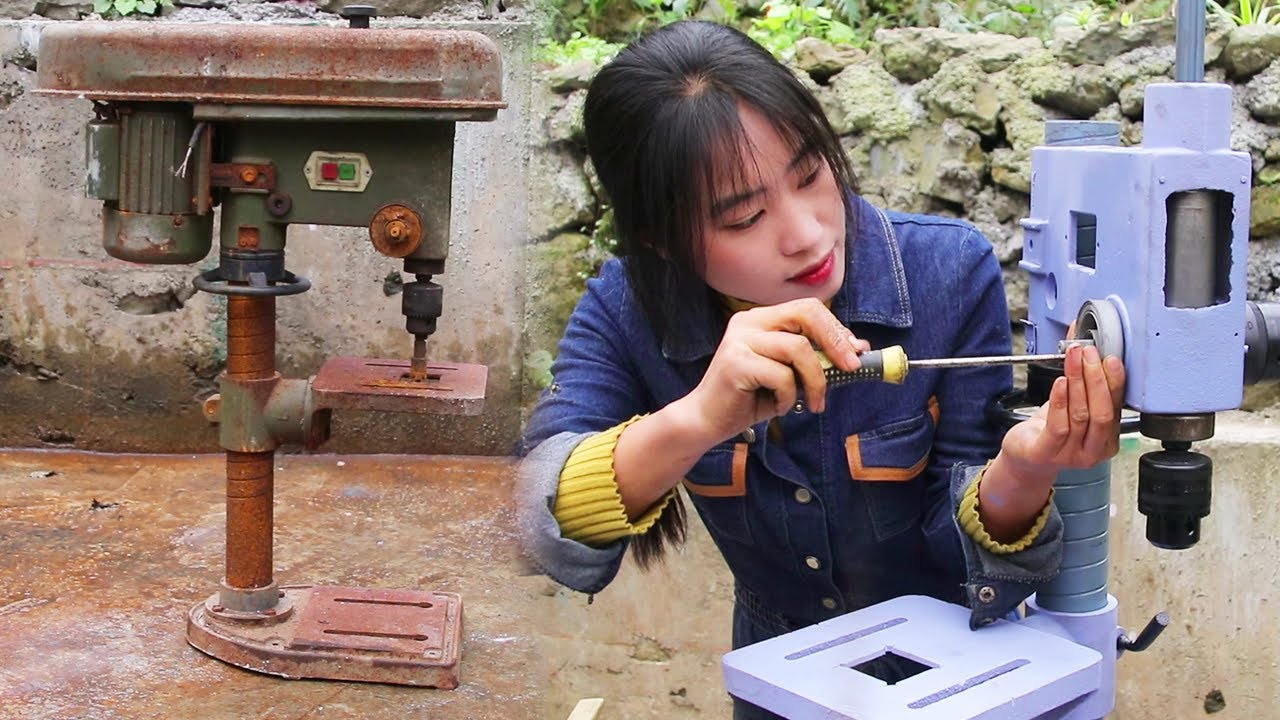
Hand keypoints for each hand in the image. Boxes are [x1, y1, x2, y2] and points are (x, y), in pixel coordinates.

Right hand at [681, 298, 868, 444]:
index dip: (836, 329)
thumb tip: (858, 349)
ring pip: (798, 349)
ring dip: (815, 381)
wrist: (707, 421)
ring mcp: (740, 339)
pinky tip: (780, 407)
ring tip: (813, 403)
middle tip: (851, 368)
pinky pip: (782, 376)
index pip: (808, 308)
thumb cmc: (750, 398)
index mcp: (762, 319)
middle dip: (835, 341)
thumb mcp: (789, 375)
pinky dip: (790, 397)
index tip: (856, 352)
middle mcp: (749, 322)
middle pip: (806, 314)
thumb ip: (815, 360)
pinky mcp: (736, 362)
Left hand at [998, 343, 1126, 488]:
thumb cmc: (1051, 430)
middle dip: (1097, 379)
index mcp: (1107, 441)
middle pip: (1102, 413)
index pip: (1116, 409)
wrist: (1025, 455)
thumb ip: (1089, 389)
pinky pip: (1058, 425)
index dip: (1115, 383)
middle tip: (1089, 355)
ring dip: (1078, 382)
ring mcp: (1070, 455)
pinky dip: (1061, 400)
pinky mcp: (1046, 453)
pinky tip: (1061, 381)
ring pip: (1080, 415)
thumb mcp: (1075, 409)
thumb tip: (1093, 354)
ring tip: (1074, 360)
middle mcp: (1092, 452)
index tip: (1111, 359)